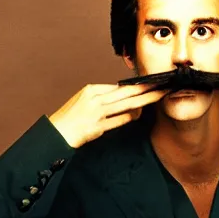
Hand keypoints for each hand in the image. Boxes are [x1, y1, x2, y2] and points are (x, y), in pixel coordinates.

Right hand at [49, 84, 168, 147]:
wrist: (55, 134)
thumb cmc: (69, 121)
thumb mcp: (83, 103)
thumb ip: (101, 100)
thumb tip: (122, 101)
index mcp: (91, 90)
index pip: (119, 86)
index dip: (137, 85)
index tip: (150, 83)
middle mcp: (95, 98)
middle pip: (127, 91)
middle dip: (147, 87)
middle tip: (163, 83)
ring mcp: (96, 112)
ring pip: (128, 103)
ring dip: (146, 99)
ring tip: (159, 95)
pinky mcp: (98, 126)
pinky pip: (120, 119)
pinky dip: (131, 116)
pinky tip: (140, 113)